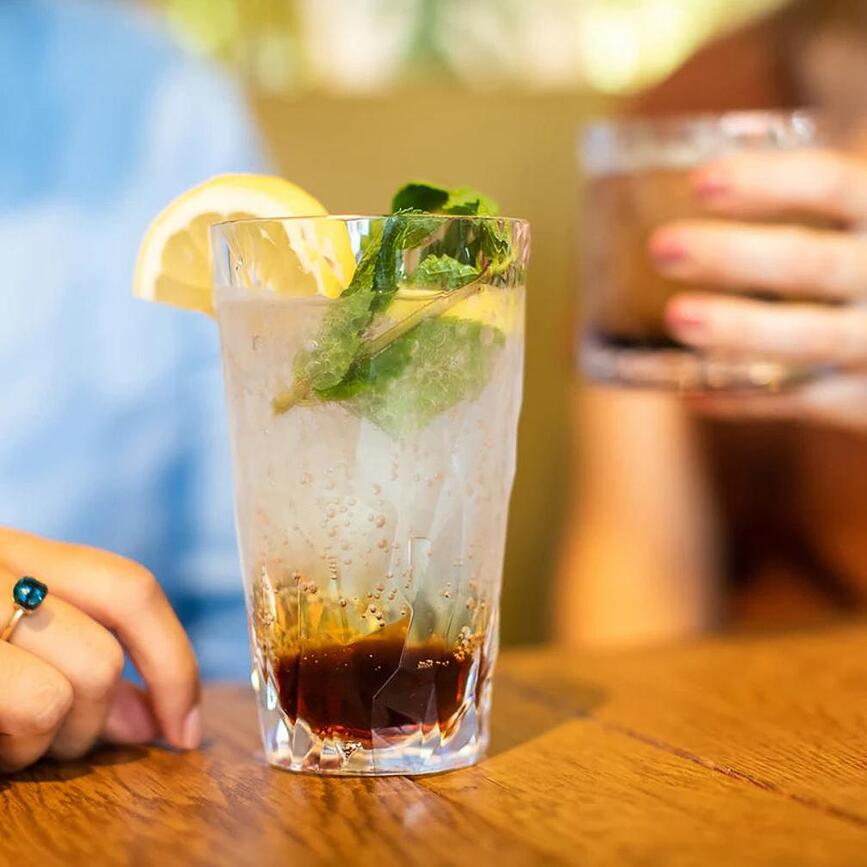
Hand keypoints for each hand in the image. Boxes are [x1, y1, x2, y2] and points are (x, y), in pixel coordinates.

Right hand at [0, 527, 199, 771]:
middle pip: (106, 651)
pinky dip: (18, 750)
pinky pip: (35, 707)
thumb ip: (77, 663)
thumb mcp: (8, 644)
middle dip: (99, 719)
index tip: (185, 728)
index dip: (173, 662)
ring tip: (8, 742)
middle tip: (57, 743)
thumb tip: (151, 720)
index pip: (130, 589)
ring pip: (79, 683)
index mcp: (17, 554)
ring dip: (53, 741)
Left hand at [650, 148, 866, 430]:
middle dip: (734, 256)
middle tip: (662, 247)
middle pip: (810, 262)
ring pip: (809, 338)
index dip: (768, 182)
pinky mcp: (865, 401)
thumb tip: (704, 168)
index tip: (699, 182)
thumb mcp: (858, 219)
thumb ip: (820, 197)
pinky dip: (743, 399)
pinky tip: (688, 390)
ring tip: (678, 317)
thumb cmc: (866, 257)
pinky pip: (800, 402)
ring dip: (740, 329)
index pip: (832, 186)